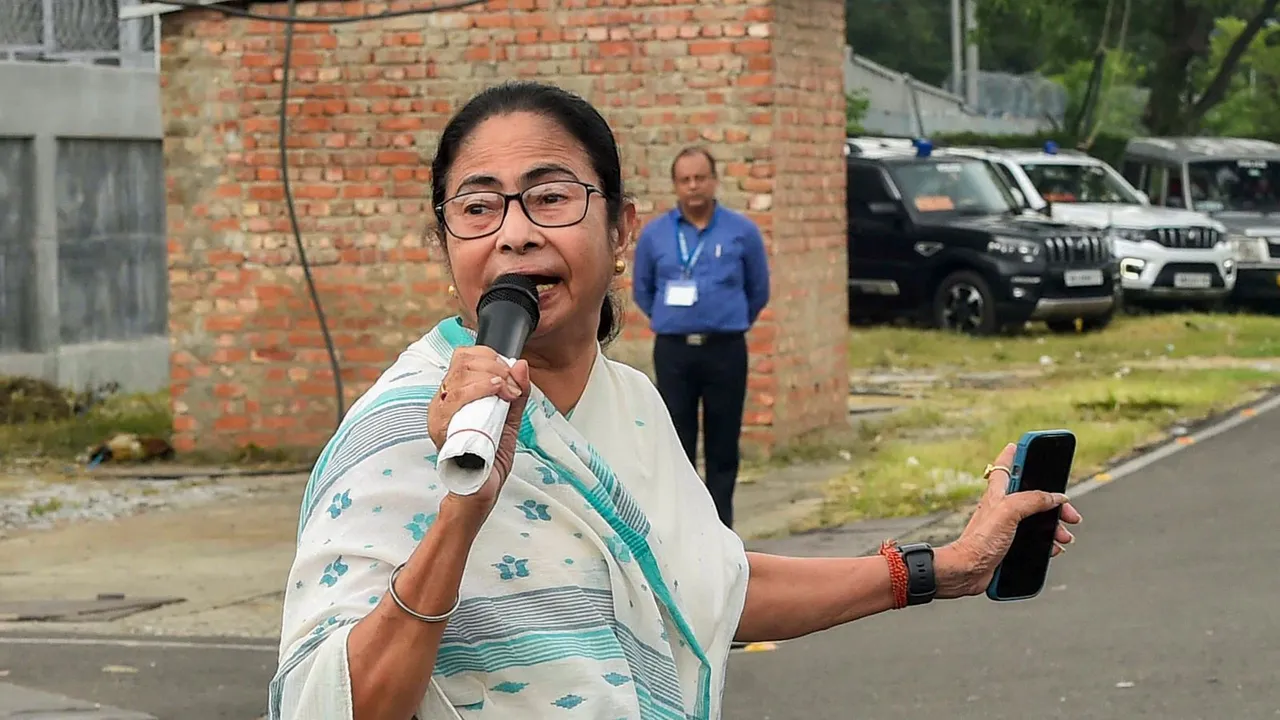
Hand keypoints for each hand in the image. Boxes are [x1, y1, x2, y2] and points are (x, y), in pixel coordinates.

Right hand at [427, 346, 530, 518]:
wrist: (480, 490)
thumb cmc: (490, 457)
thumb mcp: (510, 420)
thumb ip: (517, 393)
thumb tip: (522, 364)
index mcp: (455, 396)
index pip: (464, 357)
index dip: (490, 356)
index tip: (511, 371)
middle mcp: (443, 402)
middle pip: (462, 362)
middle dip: (494, 365)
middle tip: (512, 384)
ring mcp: (439, 416)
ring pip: (460, 377)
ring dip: (491, 377)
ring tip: (507, 391)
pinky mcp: (441, 430)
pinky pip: (455, 401)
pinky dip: (479, 390)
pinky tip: (496, 392)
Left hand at [933, 442, 1082, 598]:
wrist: (967, 571)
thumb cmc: (980, 541)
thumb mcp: (1008, 512)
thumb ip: (1033, 500)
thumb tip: (1056, 497)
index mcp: (998, 493)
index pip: (1006, 465)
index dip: (1017, 454)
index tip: (1028, 446)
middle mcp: (1002, 507)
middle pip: (1033, 496)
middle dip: (1053, 502)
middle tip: (1069, 511)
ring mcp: (1006, 526)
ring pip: (1037, 519)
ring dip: (1055, 526)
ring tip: (1064, 535)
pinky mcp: (1010, 544)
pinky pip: (1035, 540)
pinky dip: (1047, 542)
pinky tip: (1054, 548)